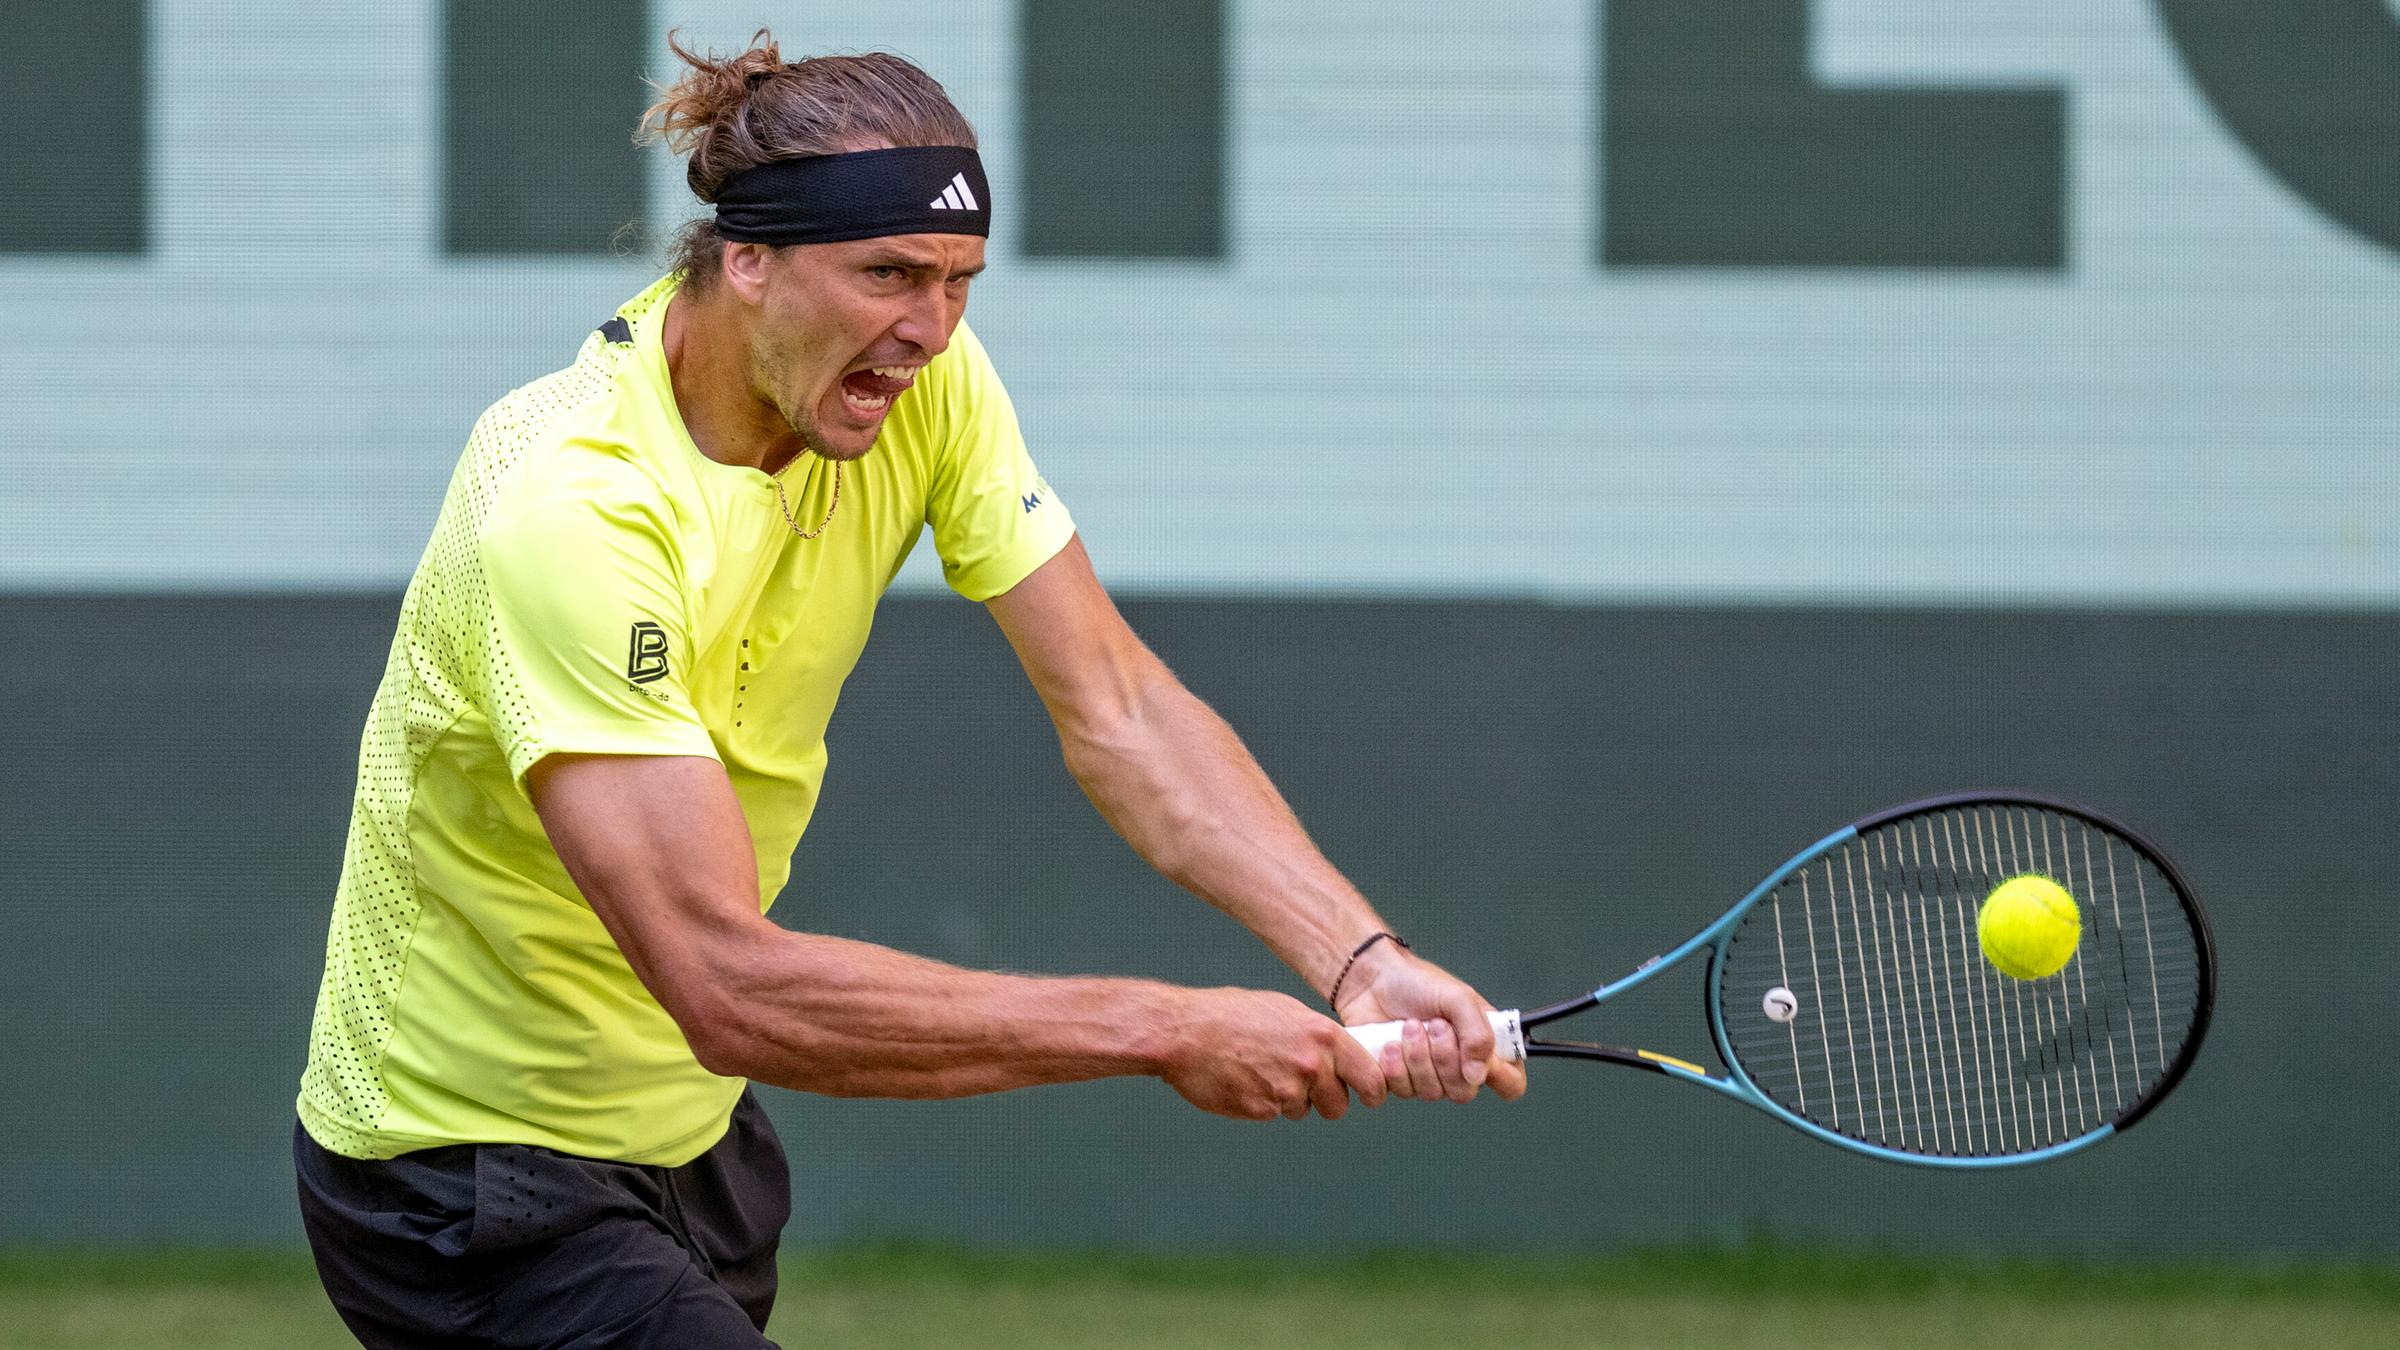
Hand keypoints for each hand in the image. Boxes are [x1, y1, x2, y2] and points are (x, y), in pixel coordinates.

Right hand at [1153, 987, 1387, 1121]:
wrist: (1184, 1034)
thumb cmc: (1230, 1015)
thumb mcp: (1283, 1010)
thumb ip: (1316, 1035)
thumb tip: (1337, 1054)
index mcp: (1322, 1035)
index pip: (1370, 1074)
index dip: (1372, 1089)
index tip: (1371, 1095)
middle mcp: (1311, 1065)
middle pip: (1339, 1104)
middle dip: (1325, 1100)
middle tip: (1301, 1084)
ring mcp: (1287, 1091)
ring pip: (1304, 1110)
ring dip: (1290, 1100)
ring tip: (1261, 1071)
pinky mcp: (1263, 1110)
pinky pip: (1274, 1114)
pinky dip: (1263, 1103)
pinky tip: (1244, 1080)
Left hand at [1333, 942, 1528, 1103]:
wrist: (1372, 980)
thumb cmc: (1419, 984)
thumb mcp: (1458, 998)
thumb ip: (1478, 1033)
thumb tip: (1478, 1075)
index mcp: (1483, 1046)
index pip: (1511, 1083)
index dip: (1500, 1077)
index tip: (1483, 1057)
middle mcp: (1458, 1067)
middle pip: (1464, 1092)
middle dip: (1445, 1057)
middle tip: (1433, 1024)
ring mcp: (1427, 1077)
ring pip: (1431, 1093)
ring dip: (1417, 1056)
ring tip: (1408, 1025)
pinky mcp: (1398, 1081)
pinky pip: (1401, 1092)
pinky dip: (1394, 1067)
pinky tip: (1389, 1043)